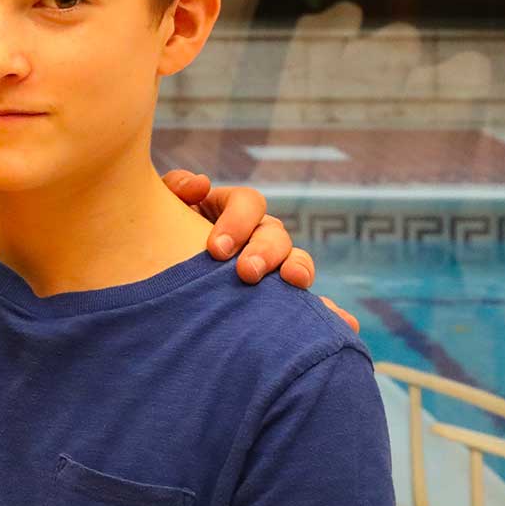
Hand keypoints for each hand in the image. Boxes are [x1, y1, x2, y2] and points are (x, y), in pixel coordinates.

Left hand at [160, 168, 358, 331]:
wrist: (160, 281)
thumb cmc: (160, 235)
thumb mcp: (162, 208)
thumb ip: (176, 188)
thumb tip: (201, 183)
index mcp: (232, 211)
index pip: (249, 203)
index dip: (237, 221)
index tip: (215, 248)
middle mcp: (258, 236)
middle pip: (276, 234)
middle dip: (265, 252)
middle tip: (245, 273)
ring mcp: (273, 267)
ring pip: (297, 263)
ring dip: (300, 271)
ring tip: (294, 284)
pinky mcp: (280, 300)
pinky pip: (311, 305)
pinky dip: (329, 312)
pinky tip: (343, 323)